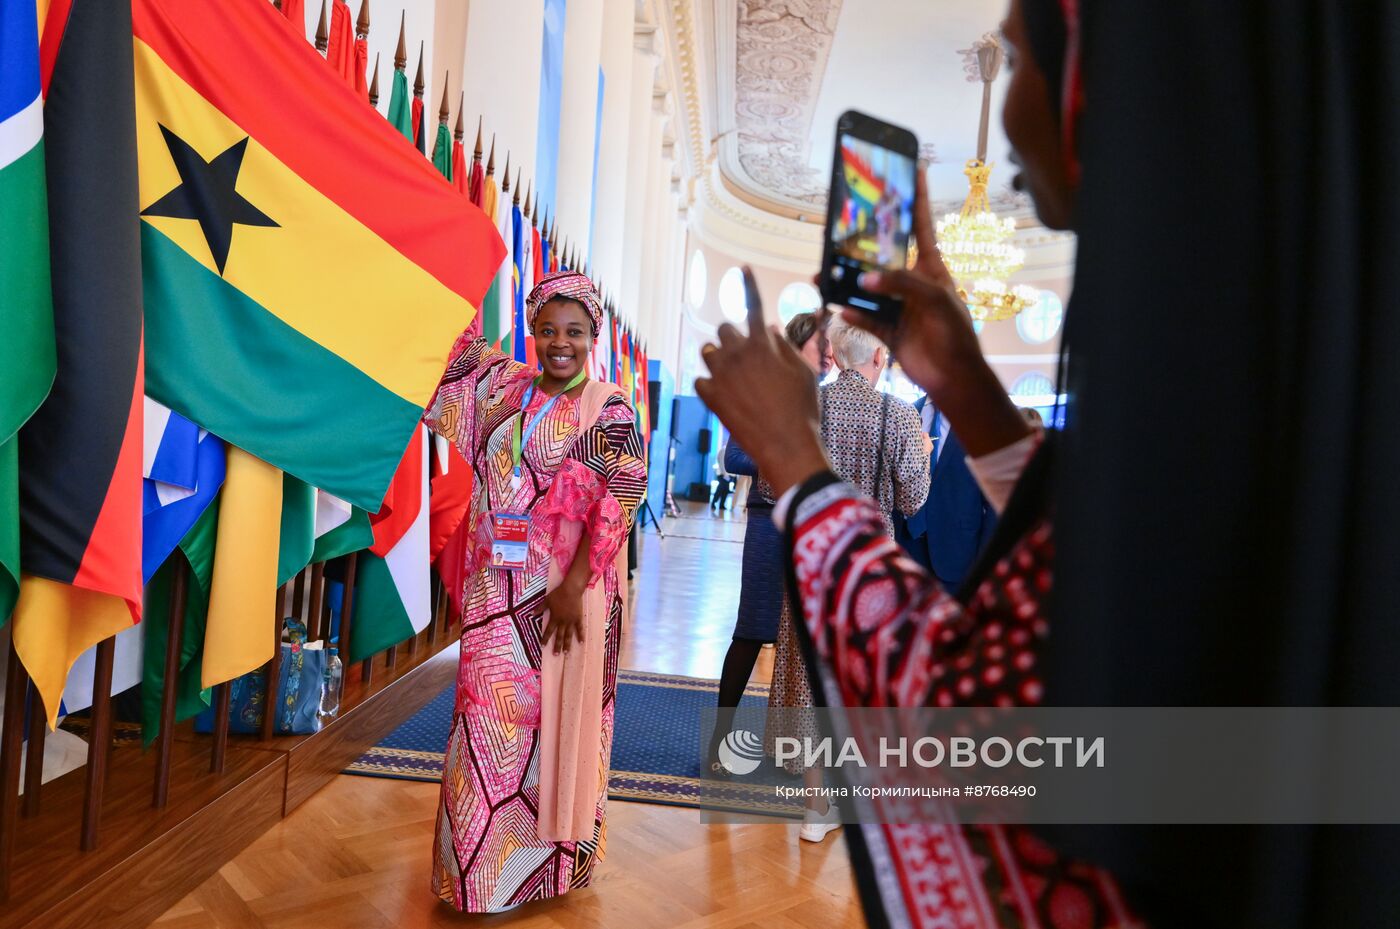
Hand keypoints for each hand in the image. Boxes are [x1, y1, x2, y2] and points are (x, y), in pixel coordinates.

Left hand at [541, 582, 584, 654]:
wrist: (571, 589)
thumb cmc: (558, 594)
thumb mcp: (547, 600)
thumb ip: (540, 608)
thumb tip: (532, 613)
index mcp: (554, 618)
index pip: (549, 631)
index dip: (545, 639)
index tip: (543, 646)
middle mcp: (563, 622)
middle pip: (559, 636)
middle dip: (557, 646)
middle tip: (556, 655)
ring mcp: (571, 621)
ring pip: (569, 635)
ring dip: (567, 644)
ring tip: (566, 653)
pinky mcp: (578, 618)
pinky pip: (580, 628)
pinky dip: (580, 635)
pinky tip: (581, 643)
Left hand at [695, 268, 830, 496]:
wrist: (786, 445)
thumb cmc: (802, 408)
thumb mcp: (805, 372)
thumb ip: (786, 347)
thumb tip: (772, 330)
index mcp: (763, 344)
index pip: (754, 305)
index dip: (749, 284)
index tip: (742, 268)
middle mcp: (737, 354)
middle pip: (725, 328)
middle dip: (734, 338)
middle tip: (747, 356)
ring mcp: (719, 375)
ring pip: (708, 352)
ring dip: (720, 358)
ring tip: (735, 377)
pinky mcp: (708, 396)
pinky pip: (701, 379)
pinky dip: (710, 384)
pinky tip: (725, 396)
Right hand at [837, 171, 1032, 458]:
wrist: (953, 376)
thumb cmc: (953, 331)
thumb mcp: (933, 297)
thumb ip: (899, 283)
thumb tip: (863, 279)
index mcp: (930, 267)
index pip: (922, 225)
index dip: (917, 197)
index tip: (913, 168)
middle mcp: (912, 283)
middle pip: (883, 257)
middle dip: (860, 245)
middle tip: (837, 231)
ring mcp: (899, 306)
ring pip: (866, 288)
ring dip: (845, 283)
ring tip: (822, 275)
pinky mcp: (889, 330)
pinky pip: (864, 318)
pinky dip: (851, 313)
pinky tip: (836, 306)